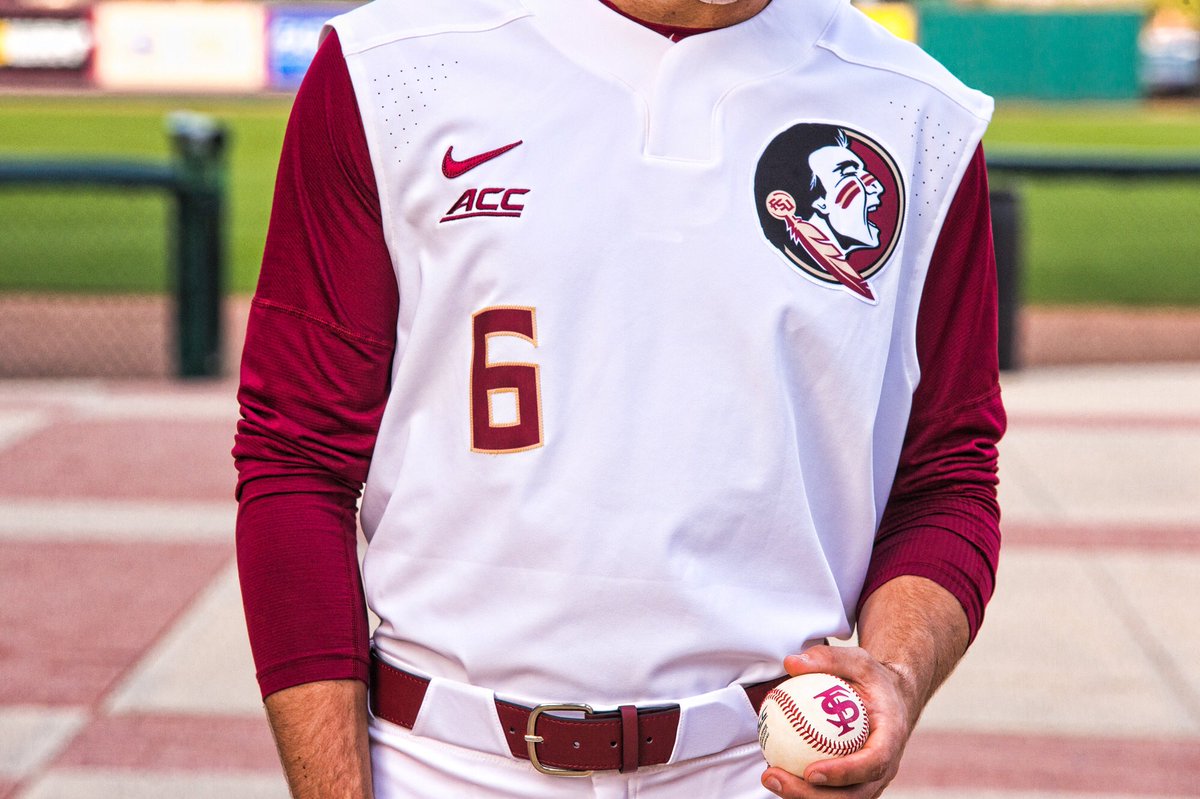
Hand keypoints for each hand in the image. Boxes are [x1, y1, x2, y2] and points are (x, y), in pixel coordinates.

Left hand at [760, 645, 917, 798]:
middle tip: (775, 776)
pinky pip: (829, 792)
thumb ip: (827, 659)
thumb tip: (791, 663)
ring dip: (802, 796)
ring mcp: (869, 780)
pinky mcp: (854, 783)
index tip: (810, 772)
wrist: (891, 700)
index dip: (843, 773)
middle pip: (853, 795)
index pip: (872, 764)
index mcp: (891, 738)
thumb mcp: (857, 660)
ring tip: (769, 776)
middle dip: (812, 795)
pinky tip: (775, 771)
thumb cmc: (873, 680)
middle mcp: (884, 767)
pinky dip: (802, 786)